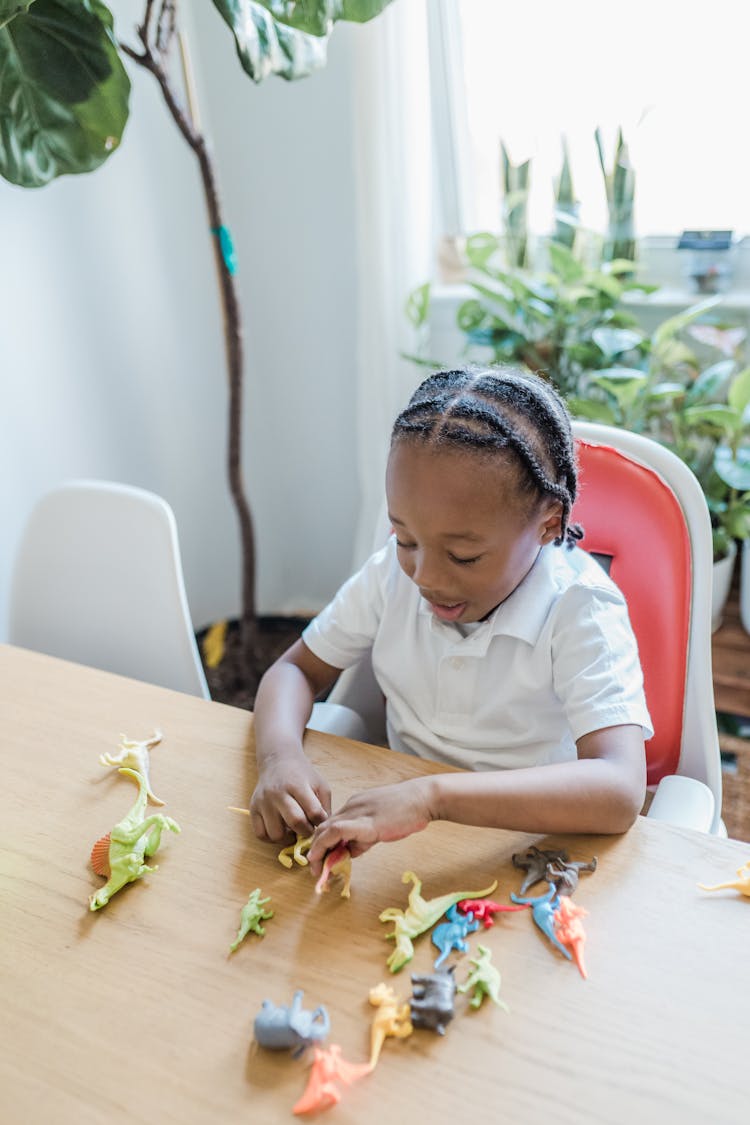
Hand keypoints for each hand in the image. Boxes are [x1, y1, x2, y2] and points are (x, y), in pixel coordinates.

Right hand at [250, 753, 330, 841]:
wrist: (278, 761)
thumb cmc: (302, 776)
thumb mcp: (319, 784)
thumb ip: (324, 806)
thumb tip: (322, 830)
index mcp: (297, 785)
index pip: (313, 811)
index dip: (320, 822)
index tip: (319, 821)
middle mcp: (278, 793)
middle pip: (295, 822)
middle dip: (306, 832)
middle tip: (308, 829)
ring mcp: (263, 802)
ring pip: (276, 833)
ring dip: (288, 838)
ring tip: (293, 830)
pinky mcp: (253, 809)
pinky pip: (261, 834)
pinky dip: (271, 839)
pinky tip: (280, 831)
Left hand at [307, 778, 434, 874]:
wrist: (424, 798)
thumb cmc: (408, 810)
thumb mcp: (381, 823)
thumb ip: (364, 837)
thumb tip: (351, 851)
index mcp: (355, 805)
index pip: (330, 824)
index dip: (321, 842)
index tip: (320, 859)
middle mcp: (352, 806)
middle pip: (323, 827)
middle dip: (315, 848)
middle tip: (315, 868)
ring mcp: (358, 812)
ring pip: (325, 829)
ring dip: (317, 850)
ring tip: (316, 868)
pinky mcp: (366, 822)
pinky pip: (338, 831)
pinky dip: (326, 845)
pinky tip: (324, 859)